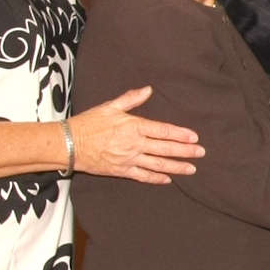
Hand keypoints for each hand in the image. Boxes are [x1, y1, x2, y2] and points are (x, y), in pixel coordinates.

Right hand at [70, 88, 202, 184]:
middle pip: (165, 149)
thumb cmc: (88, 123)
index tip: (194, 137)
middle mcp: (134, 144)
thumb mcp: (109, 107)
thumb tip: (148, 89)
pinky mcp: (121, 171)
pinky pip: (142, 176)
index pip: (163, 131)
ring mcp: (128, 159)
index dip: (180, 134)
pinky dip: (156, 179)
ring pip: (158, 165)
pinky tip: (168, 180)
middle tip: (201, 153)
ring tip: (191, 169)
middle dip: (185, 151)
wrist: (68, 144)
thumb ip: (131, 99)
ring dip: (176, 167)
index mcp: (133, 126)